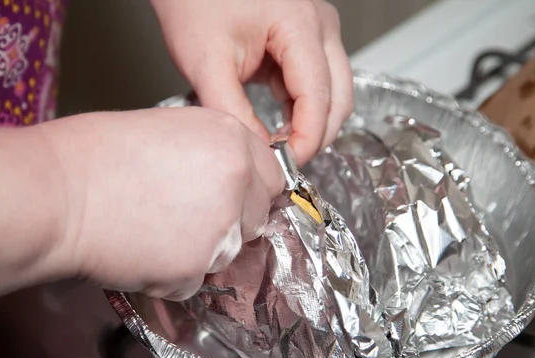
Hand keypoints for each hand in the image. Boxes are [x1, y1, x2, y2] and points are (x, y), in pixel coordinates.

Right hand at [0, 108, 283, 300]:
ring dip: (203, 249)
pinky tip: (145, 249)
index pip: (272, 177)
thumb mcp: (174, 131)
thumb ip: (217, 154)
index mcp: (233, 139)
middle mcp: (239, 181)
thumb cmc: (98, 155)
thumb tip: (234, 180)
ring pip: (231, 251)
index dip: (251, 190)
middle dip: (233, 221)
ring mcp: (222, 227)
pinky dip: (175, 273)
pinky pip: (197, 278)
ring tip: (157, 229)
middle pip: (258, 217)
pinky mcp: (197, 268)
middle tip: (189, 214)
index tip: (235, 196)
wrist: (59, 192)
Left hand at [150, 0, 353, 165]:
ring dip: (312, 124)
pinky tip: (280, 124)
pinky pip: (317, 85)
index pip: (318, 97)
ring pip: (334, 94)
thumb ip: (233, 113)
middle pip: (339, 98)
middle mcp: (320, 26)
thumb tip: (259, 152)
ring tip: (279, 145)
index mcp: (301, 25)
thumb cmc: (195, 2)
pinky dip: (302, 110)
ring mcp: (318, 32)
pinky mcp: (307, 41)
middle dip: (316, 135)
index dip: (307, 139)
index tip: (286, 165)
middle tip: (284, 160)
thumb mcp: (207, 63)